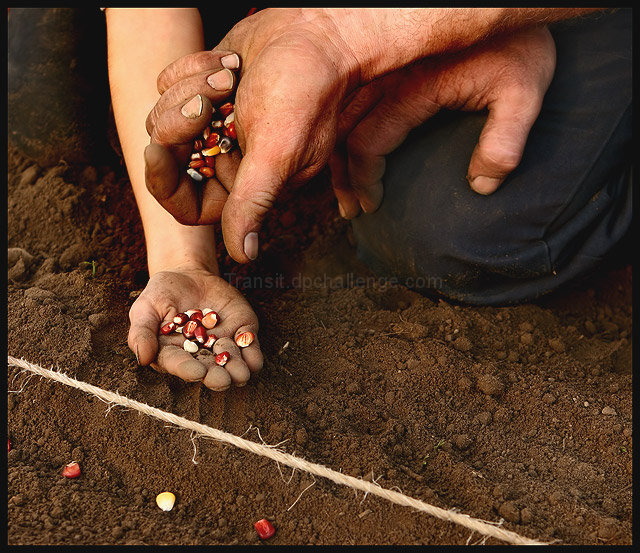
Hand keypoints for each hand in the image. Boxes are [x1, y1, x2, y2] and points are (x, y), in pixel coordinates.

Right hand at [127, 263, 262, 390]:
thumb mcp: (145, 308)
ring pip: (233, 363)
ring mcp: (222, 345)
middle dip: (217, 377)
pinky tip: (253, 357)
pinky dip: (253, 352)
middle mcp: (200, 356)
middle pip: (209, 371)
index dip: (188, 370)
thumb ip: (141, 332)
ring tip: (240, 371)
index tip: (196, 373)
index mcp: (173, 355)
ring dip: (237, 368)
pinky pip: (250, 346)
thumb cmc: (161, 295)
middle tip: (223, 380)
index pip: (180, 365)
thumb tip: (142, 359)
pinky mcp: (241, 332)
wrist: (188, 276)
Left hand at [146, 9, 360, 260]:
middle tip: (205, 102)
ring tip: (229, 77)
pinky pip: (170, 84)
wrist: (316, 33)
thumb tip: (243, 255)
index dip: (166, 184)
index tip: (159, 150)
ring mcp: (213, 123)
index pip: (188, 207)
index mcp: (246, 184)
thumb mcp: (279, 152)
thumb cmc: (306, 91)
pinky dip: (193, 68)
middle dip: (180, 125)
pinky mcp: (205, 89)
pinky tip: (230, 63)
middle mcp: (227, 158)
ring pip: (164, 118)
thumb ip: (254, 203)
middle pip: (169, 159)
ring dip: (190, 91)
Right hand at [330, 25, 555, 217]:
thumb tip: (482, 188)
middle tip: (349, 208)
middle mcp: (389, 78)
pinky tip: (347, 154)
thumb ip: (504, 143)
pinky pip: (350, 103)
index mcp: (413, 88)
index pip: (368, 142)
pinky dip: (343, 134)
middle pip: (343, 133)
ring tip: (344, 190)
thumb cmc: (517, 48)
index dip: (364, 179)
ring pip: (341, 118)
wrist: (509, 7)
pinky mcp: (388, 67)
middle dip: (341, 175)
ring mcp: (385, 70)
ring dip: (337, 155)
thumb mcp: (522, 95)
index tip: (372, 205)